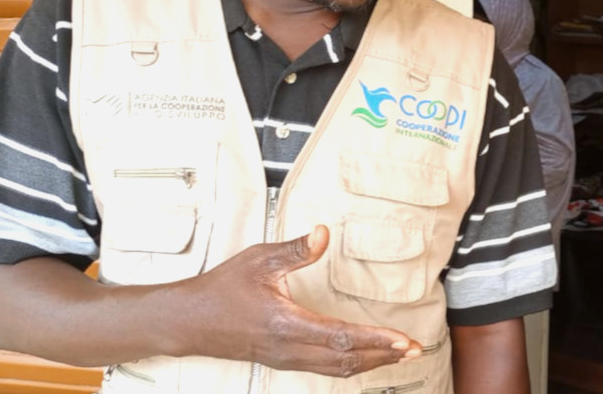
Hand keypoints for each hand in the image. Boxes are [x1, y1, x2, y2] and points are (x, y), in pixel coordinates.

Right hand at [177, 226, 421, 375]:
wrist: (188, 322)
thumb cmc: (222, 289)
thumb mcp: (258, 260)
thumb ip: (295, 249)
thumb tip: (323, 233)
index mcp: (285, 324)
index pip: (340, 336)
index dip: (375, 340)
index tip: (402, 340)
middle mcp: (289, 348)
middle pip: (345, 359)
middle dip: (383, 355)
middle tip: (414, 349)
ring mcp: (285, 358)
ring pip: (336, 368)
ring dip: (370, 362)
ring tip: (398, 356)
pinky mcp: (282, 360)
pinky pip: (323, 368)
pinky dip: (350, 364)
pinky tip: (364, 358)